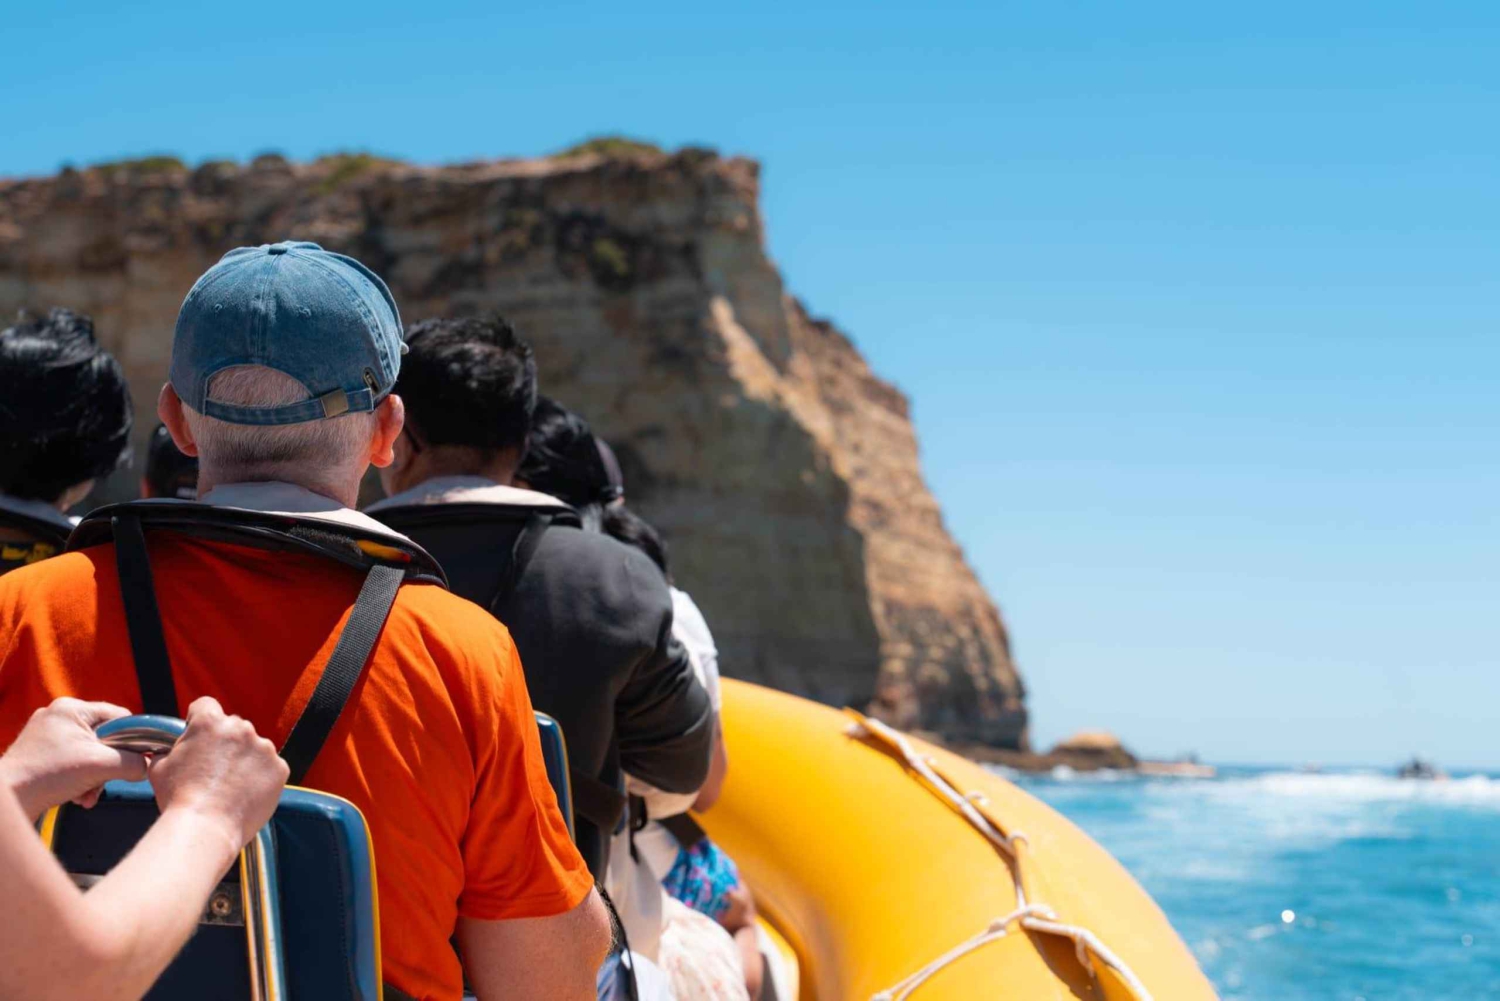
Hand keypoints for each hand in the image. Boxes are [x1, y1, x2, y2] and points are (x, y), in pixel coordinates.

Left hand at [0, 699, 147, 821]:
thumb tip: (147, 766)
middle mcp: (58, 715)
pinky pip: (73, 761)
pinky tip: (76, 796)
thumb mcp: (101, 766)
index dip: (133, 739)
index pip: (119, 716)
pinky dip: (79, 779)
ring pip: (89, 752)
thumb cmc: (47, 777)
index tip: (136, 760)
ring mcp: (46, 734)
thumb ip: (133, 762)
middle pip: (105, 737)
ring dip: (95, 776)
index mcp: (71, 708)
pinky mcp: (39, 752)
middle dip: (108, 765)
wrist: (8, 801)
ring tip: (87, 794)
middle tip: (104, 782)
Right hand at [146, 697, 287, 852]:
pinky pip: (270, 767)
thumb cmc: (180, 799)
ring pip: (254, 747)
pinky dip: (261, 777)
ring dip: (245, 760)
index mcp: (210, 722)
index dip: (199, 719)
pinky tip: (245, 793)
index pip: (206, 706)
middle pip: (233, 727)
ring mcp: (264, 748)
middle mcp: (241, 729)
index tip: (200, 734)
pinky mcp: (279, 768)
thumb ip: (168, 749)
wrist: (205, 828)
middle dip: (224, 743)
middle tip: (213, 769)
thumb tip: (166, 749)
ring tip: (229, 785)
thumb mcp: (160, 767)